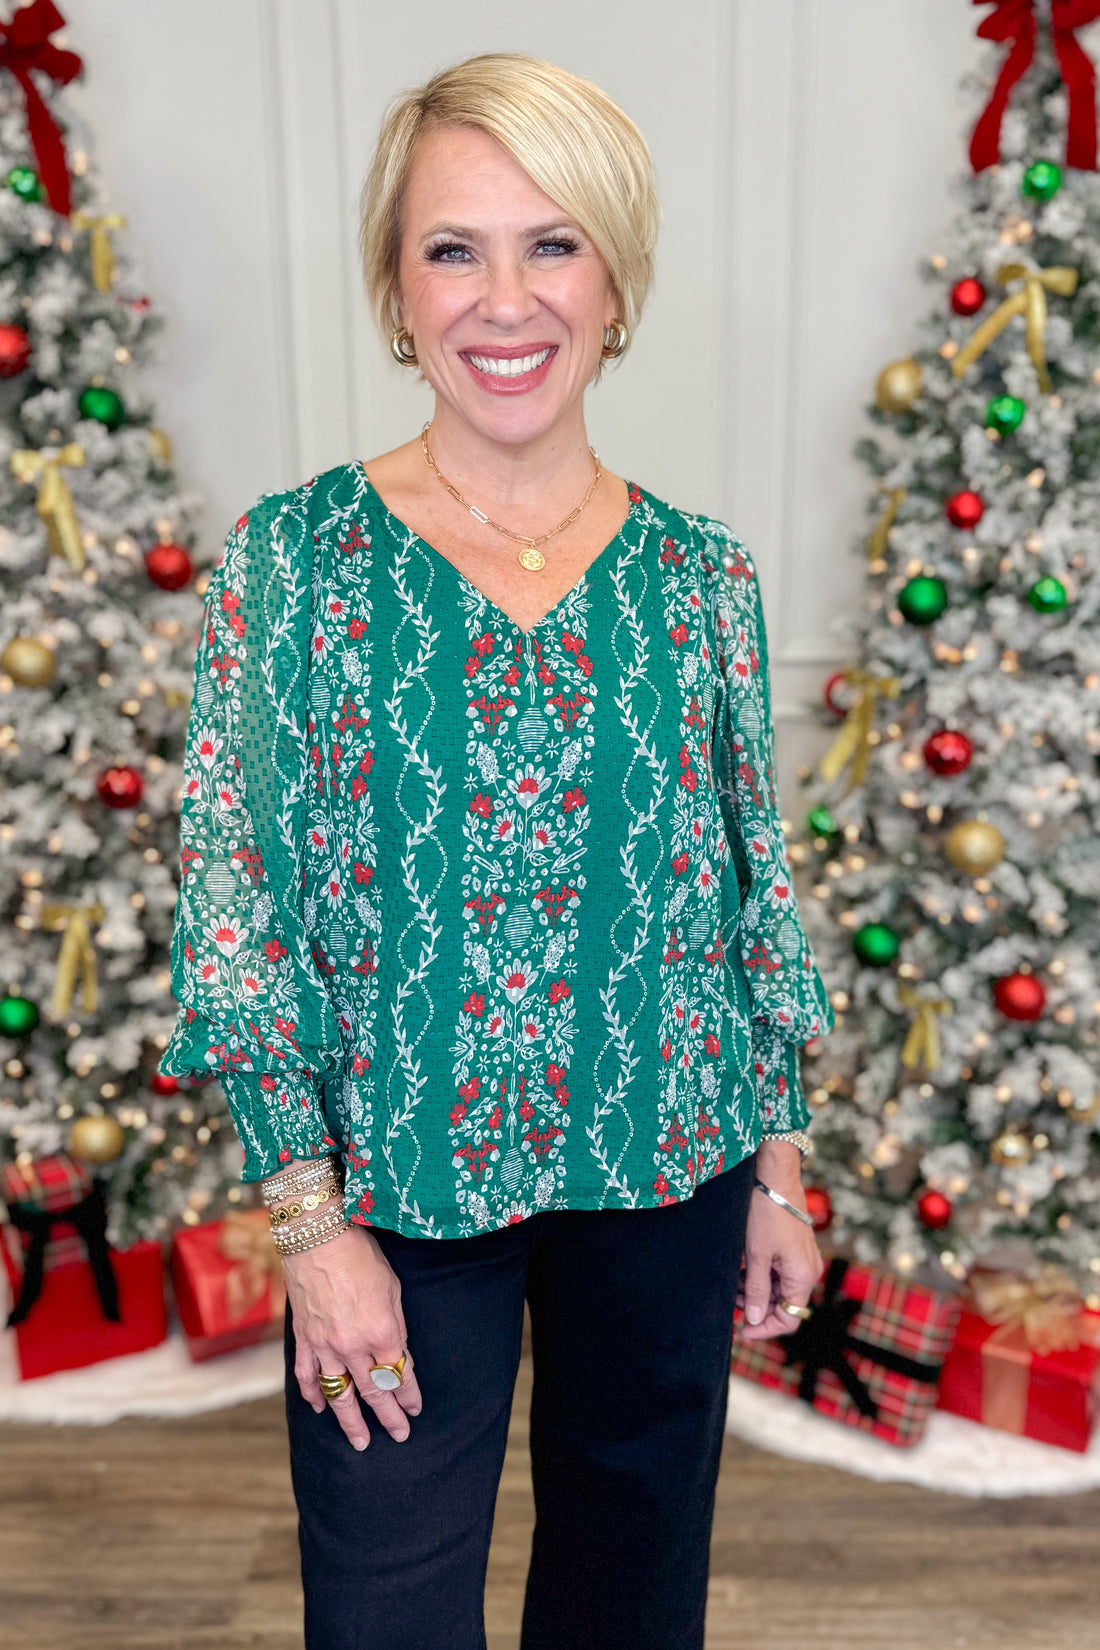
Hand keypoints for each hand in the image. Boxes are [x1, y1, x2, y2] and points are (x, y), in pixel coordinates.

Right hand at [283, 1223, 422, 1449]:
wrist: (318, 1237)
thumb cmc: (361, 1256)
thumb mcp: (392, 1288)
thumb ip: (396, 1326)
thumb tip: (398, 1354)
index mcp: (381, 1332)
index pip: (399, 1374)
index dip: (409, 1394)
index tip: (415, 1410)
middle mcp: (352, 1346)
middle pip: (373, 1391)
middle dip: (388, 1416)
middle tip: (399, 1435)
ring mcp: (324, 1345)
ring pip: (340, 1393)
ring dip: (351, 1421)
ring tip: (361, 1442)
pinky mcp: (304, 1338)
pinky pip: (307, 1375)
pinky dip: (313, 1394)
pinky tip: (320, 1408)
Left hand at [738, 1140, 823, 1340]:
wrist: (775, 1177)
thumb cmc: (767, 1213)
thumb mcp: (757, 1255)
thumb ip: (757, 1290)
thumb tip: (756, 1319)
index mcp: (803, 1277)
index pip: (789, 1319)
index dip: (765, 1329)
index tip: (742, 1330)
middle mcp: (808, 1271)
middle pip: (783, 1304)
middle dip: (756, 1305)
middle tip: (731, 1298)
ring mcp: (803, 1260)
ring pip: (779, 1288)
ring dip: (756, 1289)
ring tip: (732, 1280)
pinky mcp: (795, 1249)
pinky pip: (779, 1272)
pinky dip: (760, 1275)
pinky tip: (741, 1268)